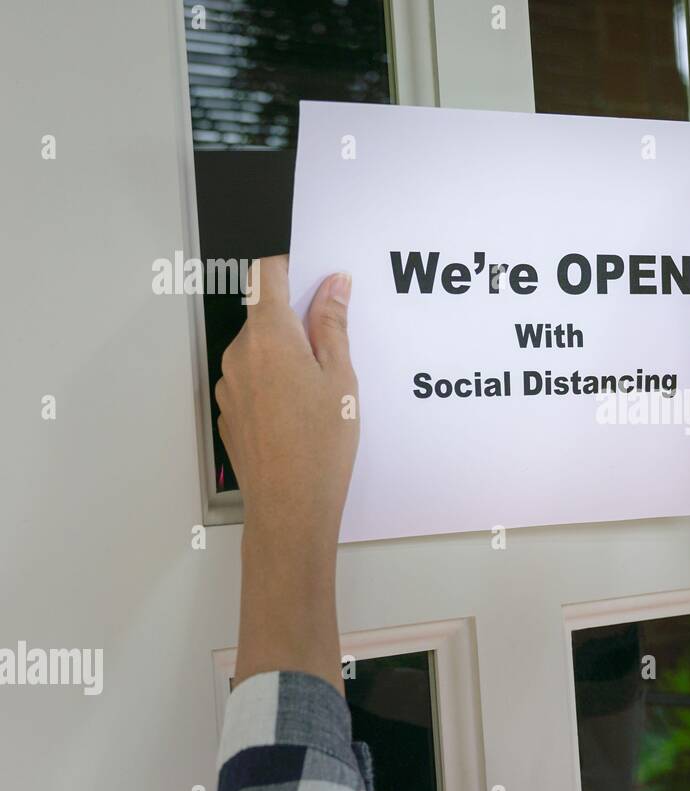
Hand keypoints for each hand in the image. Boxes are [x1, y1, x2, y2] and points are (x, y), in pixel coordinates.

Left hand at [216, 256, 358, 542]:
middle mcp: (239, 355)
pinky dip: (275, 385)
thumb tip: (333, 286)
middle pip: (265, 317)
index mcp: (269, 337)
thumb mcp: (341, 379)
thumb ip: (333, 325)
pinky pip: (252, 382)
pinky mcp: (229, 412)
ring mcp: (229, 385)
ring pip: (259, 352)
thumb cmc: (320, 446)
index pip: (267, 276)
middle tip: (334, 350)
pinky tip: (301, 414)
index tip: (314, 275)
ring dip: (286, 357)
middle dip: (297, 323)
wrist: (290, 506)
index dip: (290, 268)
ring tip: (320, 392)